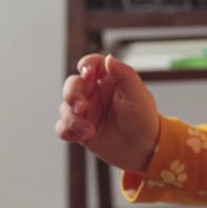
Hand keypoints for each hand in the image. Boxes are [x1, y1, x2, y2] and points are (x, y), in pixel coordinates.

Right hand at [56, 54, 159, 172]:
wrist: (143, 149)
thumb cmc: (144, 119)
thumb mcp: (138, 94)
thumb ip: (125, 74)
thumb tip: (109, 58)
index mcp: (109, 80)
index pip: (92, 64)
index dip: (86, 64)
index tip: (87, 74)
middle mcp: (95, 93)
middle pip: (72, 84)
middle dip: (71, 94)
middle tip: (81, 107)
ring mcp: (86, 111)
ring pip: (65, 107)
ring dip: (73, 119)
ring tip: (90, 131)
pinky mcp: (79, 129)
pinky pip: (63, 127)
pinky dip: (66, 130)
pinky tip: (79, 137)